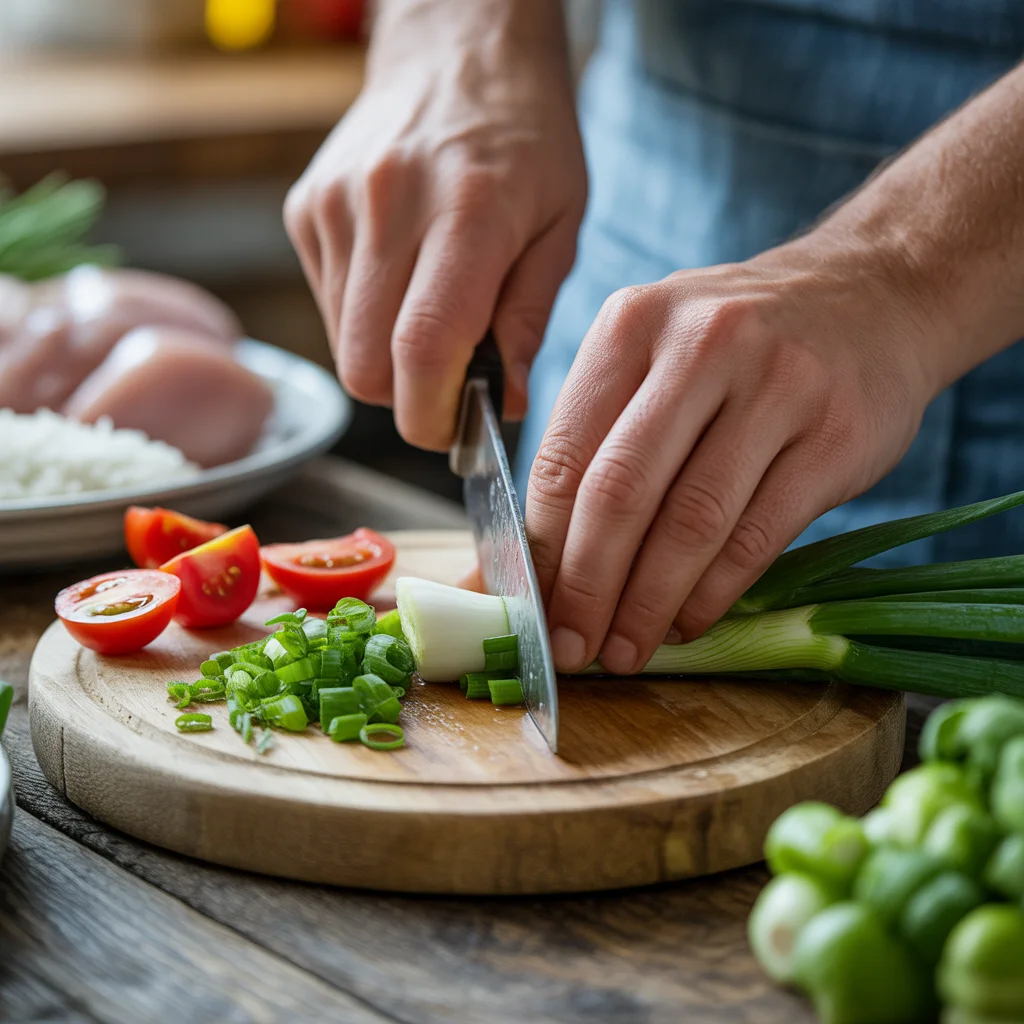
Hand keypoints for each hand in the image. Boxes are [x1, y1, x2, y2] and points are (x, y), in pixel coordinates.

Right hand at [284, 0, 585, 449]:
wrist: (458, 48)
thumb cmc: (527, 140)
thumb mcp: (562, 225)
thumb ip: (529, 319)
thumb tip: (503, 405)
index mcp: (468, 212)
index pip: (422, 349)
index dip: (433, 415)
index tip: (457, 431)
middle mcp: (388, 205)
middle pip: (366, 366)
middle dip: (407, 401)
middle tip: (449, 385)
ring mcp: (336, 205)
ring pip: (343, 345)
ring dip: (386, 361)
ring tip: (432, 319)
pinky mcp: (306, 208)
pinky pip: (329, 305)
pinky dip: (365, 319)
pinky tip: (402, 280)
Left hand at [526, 238, 943, 673]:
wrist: (875, 295)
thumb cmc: (737, 344)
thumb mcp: (654, 355)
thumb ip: (591, 443)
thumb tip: (522, 564)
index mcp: (632, 324)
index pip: (563, 455)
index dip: (540, 547)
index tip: (530, 609)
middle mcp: (701, 344)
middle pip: (620, 493)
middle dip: (585, 588)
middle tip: (571, 650)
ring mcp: (777, 386)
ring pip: (691, 523)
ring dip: (648, 605)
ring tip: (624, 651)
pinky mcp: (837, 435)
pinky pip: (757, 537)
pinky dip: (712, 594)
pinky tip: (686, 623)